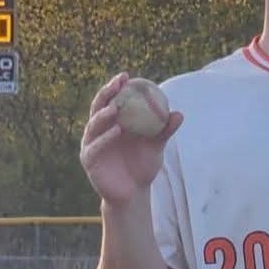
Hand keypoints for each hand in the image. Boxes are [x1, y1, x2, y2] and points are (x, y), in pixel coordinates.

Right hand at [79, 72, 183, 205]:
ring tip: (115, 107)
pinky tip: (117, 130)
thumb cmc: (143, 166)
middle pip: (98, 107)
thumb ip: (165, 131)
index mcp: (112, 122)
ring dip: (103, 114)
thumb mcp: (156, 147)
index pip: (111, 99)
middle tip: (117, 84)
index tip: (126, 75)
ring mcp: (91, 144)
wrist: (133, 193)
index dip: (115, 86)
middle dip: (106, 93)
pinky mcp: (89, 159)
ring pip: (94, 125)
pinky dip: (105, 137)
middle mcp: (98, 130)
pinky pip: (96, 146)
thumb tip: (179, 114)